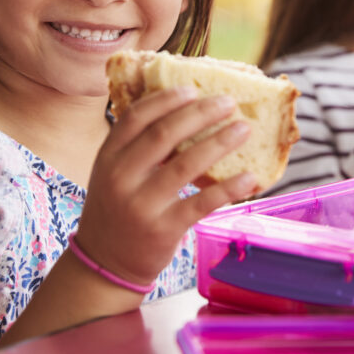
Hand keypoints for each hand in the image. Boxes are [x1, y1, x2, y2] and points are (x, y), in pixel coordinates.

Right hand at [75, 87, 256, 288]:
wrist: (104, 264)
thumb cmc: (117, 210)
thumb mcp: (113, 175)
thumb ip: (138, 149)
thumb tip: (185, 114)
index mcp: (108, 157)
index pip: (136, 118)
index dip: (166, 100)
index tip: (192, 89)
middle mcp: (121, 178)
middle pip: (164, 135)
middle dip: (200, 114)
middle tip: (229, 103)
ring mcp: (142, 205)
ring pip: (186, 165)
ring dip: (219, 143)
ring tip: (244, 129)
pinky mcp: (163, 229)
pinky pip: (201, 203)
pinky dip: (229, 188)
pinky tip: (250, 177)